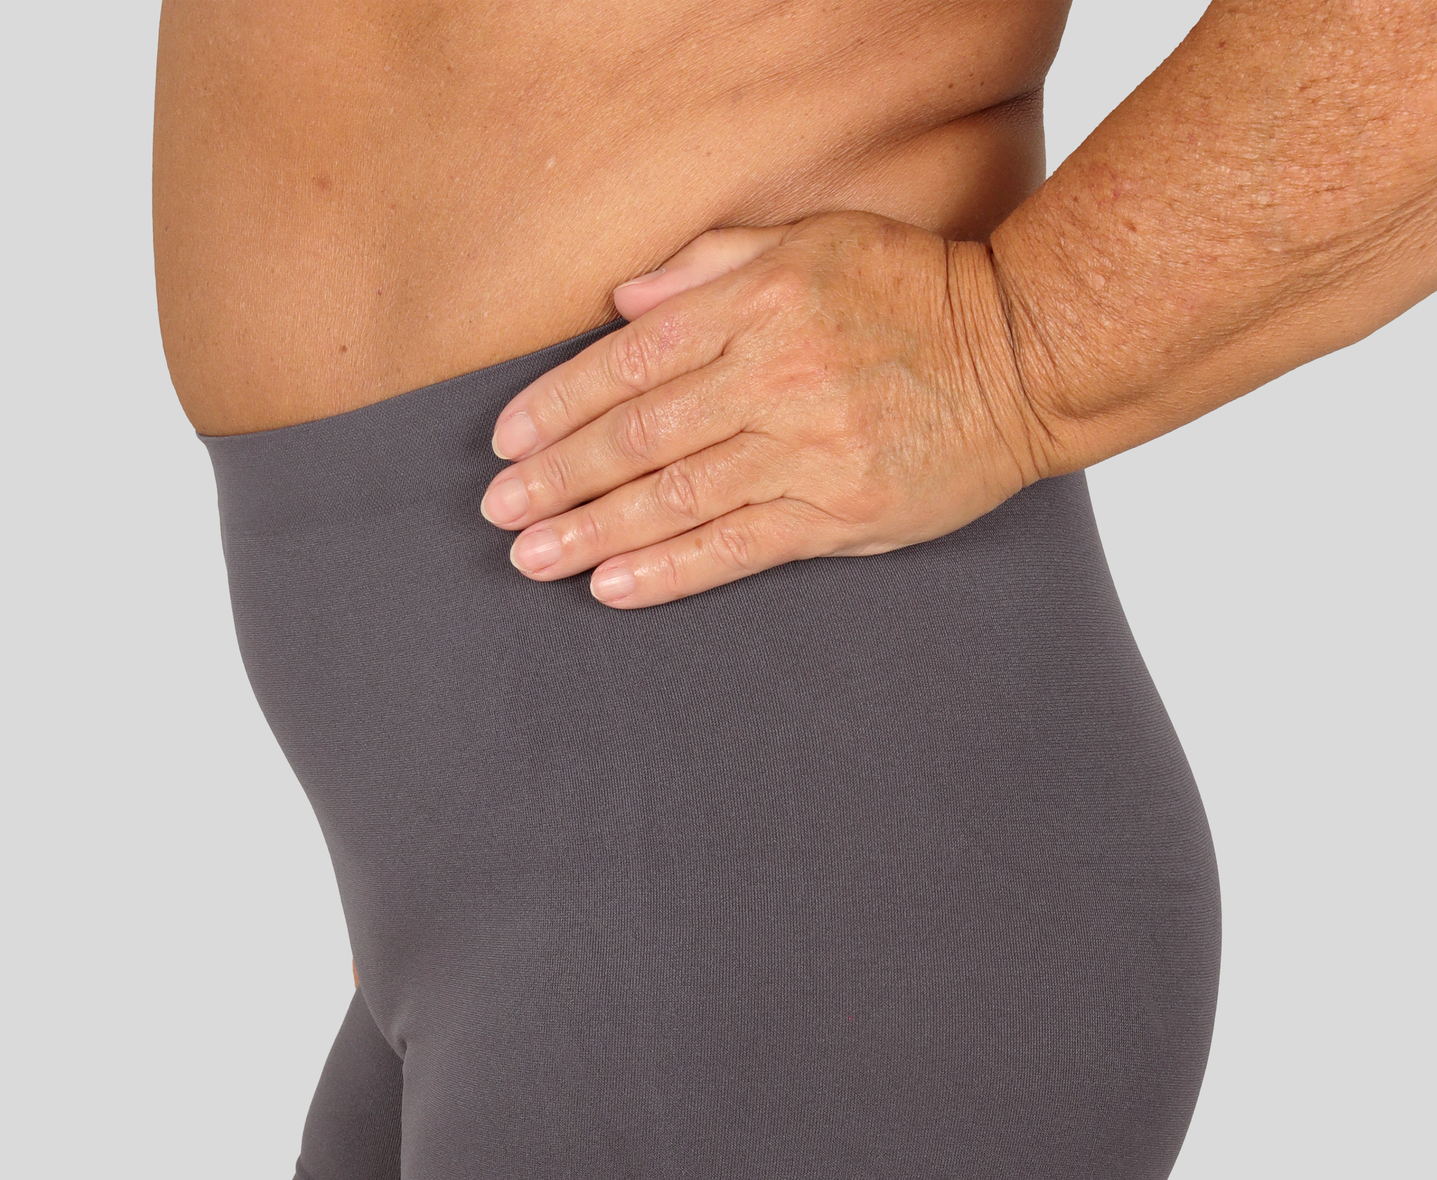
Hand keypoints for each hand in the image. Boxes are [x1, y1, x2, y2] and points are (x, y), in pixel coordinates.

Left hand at [479, 211, 1052, 608]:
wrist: (1028, 357)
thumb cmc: (918, 294)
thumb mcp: (816, 244)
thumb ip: (712, 268)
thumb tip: (622, 304)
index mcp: (761, 303)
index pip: (631, 359)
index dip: (558, 404)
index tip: (507, 442)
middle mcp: (776, 376)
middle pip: (639, 434)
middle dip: (558, 477)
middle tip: (499, 511)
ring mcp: (809, 451)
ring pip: (676, 496)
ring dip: (593, 531)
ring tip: (533, 557)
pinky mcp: (841, 513)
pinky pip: (736, 548)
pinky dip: (668, 570)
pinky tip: (612, 587)